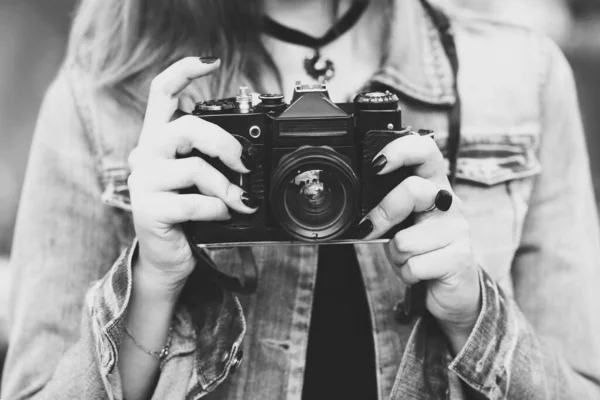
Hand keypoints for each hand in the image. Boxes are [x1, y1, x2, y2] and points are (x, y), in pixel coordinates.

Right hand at [127, 57, 259, 296]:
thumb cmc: (188, 213)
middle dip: (225, 144)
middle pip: (185, 127)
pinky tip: (220, 215)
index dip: (184, 71)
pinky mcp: (148, 210)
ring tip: (238, 202)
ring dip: (226, 188)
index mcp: (158, 139)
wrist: (168, 256)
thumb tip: (247, 155)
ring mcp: (144, 182)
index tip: (213, 62)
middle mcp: (146, 154)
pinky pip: (194, 202)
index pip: (162, 92)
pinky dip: (217, 209)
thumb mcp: (199, 178)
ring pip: (194, 168)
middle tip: (245, 164)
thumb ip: (211, 158)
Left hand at [360, 134, 480, 351]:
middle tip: (371, 229)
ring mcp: (457, 230)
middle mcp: (449, 203)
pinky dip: (407, 274)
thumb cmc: (422, 251)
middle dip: (384, 214)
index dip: (400, 151)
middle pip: (413, 191)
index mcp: (434, 187)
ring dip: (397, 256)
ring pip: (405, 240)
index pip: (426, 151)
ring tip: (409, 259)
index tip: (377, 165)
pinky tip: (420, 273)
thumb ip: (388, 209)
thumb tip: (359, 210)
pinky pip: (414, 265)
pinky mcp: (459, 258)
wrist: (453, 290)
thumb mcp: (402, 224)